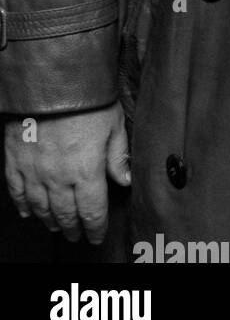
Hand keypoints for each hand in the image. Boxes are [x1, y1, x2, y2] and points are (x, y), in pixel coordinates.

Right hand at [4, 102, 129, 243]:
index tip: (96, 236)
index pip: (92, 210)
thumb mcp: (114, 125)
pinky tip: (29, 212)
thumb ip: (118, 157)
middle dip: (74, 227)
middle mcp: (58, 178)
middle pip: (65, 213)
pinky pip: (17, 191)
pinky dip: (23, 205)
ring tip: (57, 227)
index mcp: (86, 172)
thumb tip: (125, 181)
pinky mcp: (15, 161)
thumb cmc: (88, 100)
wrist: (52, 82)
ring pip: (41, 207)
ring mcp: (34, 171)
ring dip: (50, 220)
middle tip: (78, 235)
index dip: (95, 227)